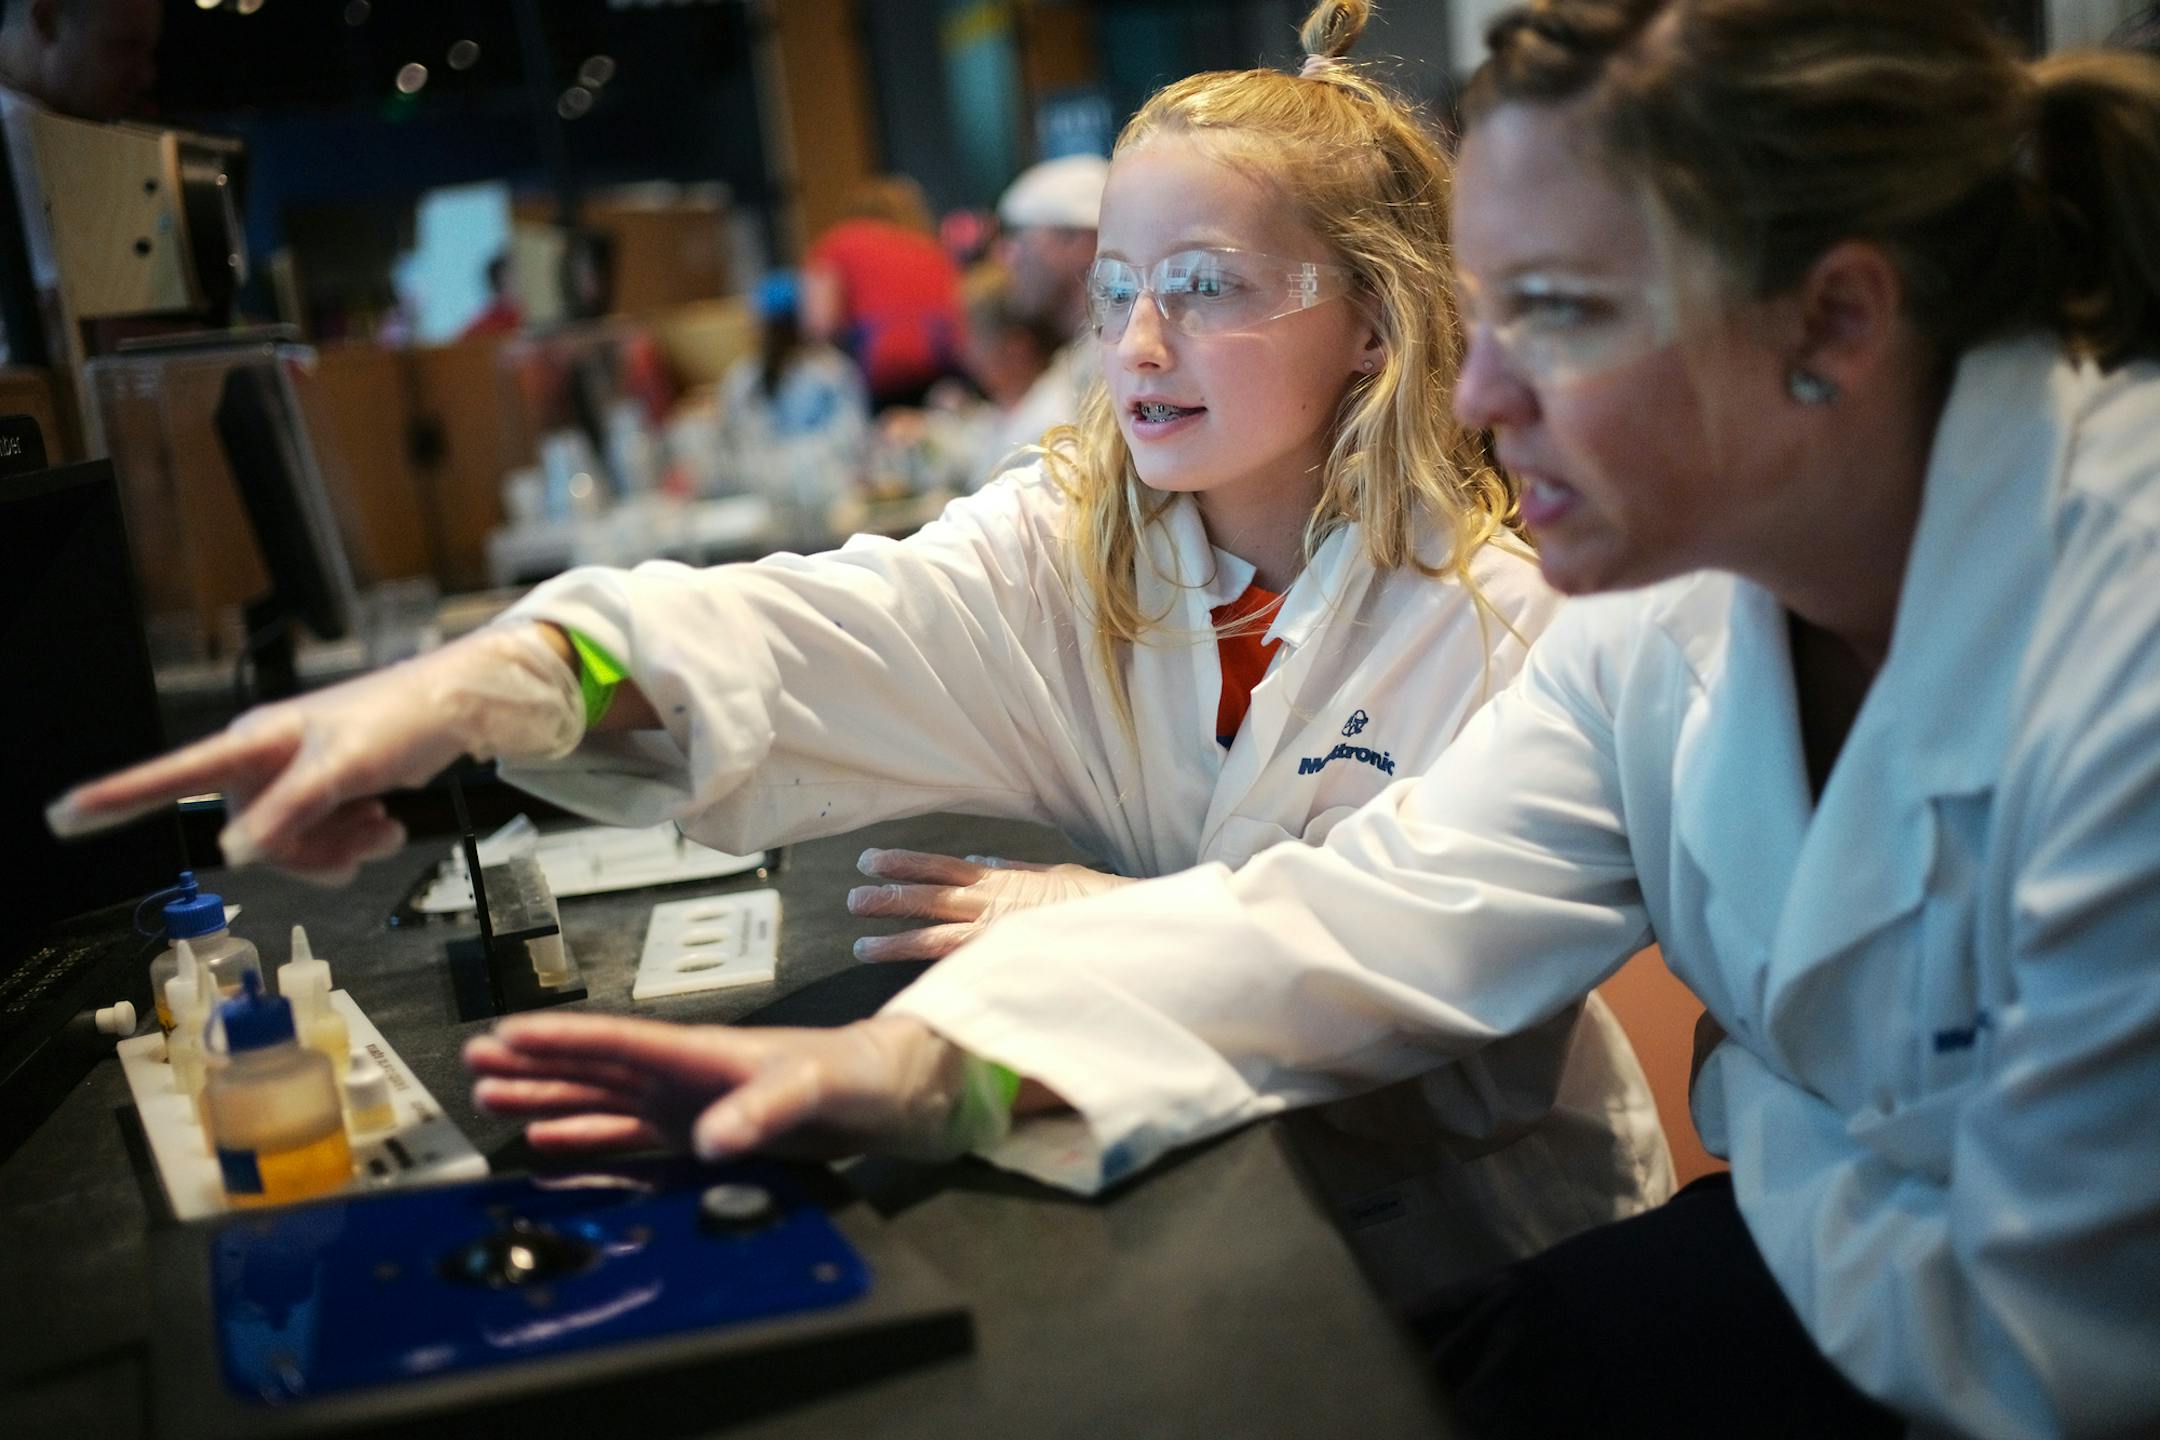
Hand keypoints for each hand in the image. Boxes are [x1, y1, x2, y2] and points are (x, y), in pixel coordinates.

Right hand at [46, 623, 583, 882]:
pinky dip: (356, 841)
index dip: (116, 798)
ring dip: (340, 847)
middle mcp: (266, 761)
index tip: (64, 815)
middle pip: (250, 837)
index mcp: (255, 744)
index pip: (171, 775)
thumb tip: (236, 854)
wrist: (462, 710)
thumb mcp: (345, 770)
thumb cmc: (403, 718)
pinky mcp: (328, 792)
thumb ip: (289, 813)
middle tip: (360, 828)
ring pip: (291, 847)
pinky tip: (385, 821)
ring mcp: (298, 779)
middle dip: (307, 848)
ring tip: (379, 821)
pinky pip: (323, 842)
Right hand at [466, 1012, 979, 1161]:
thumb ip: (764, 1108)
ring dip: (550, 1100)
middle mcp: (683, 1074)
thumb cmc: (858, 1074)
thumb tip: (711, 1139)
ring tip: (492, 1101)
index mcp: (700, 1052)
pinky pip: (628, 1134)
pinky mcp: (700, 1131)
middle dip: (534, 1065)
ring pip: (601, 1098)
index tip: (503, 1036)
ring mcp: (687, 1102)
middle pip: (593, 1066)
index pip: (614, 1041)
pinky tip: (550, 1142)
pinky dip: (588, 1138)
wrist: (891, 1094)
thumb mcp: (813, 1086)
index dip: (558, 1040)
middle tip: (474, 1064)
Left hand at [846, 849, 1133, 960]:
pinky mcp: (1010, 964)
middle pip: (929, 898)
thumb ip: (1012, 870)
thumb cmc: (1098, 904)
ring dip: (897, 941)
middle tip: (852, 900)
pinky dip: (936, 977)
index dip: (906, 864)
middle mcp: (994, 905)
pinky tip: (911, 987)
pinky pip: (964, 970)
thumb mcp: (1053, 875)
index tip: (872, 862)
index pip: (942, 868)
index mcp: (1002, 880)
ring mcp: (999, 937)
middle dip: (889, 899)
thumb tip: (979, 862)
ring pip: (936, 936)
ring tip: (861, 947)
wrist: (1128, 928)